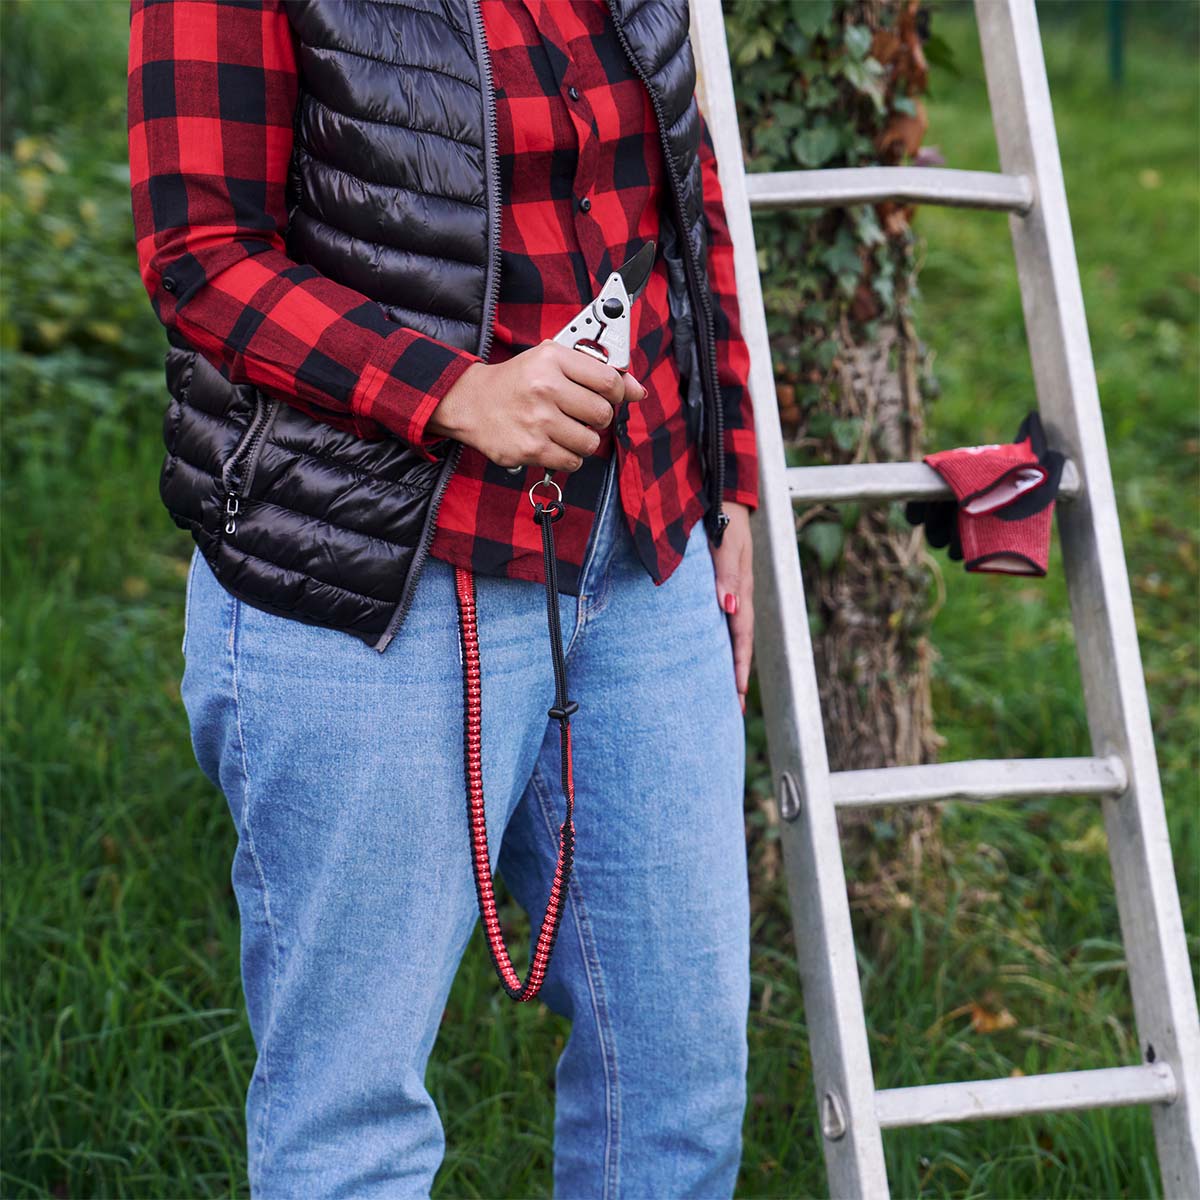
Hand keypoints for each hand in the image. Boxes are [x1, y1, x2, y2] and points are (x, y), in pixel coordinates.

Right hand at [428, 339, 645, 472]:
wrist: (470, 403)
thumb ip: (596, 372)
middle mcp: (545, 388)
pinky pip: (572, 462)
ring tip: (564, 430)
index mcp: (552, 359)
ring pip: (590, 442)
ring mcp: (538, 421)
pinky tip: (554, 443)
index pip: (609, 381)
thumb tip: (638, 391)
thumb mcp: (552, 362)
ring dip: (583, 440)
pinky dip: (569, 457)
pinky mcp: (531, 449)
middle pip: (603, 414)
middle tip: (579, 414)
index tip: (610, 396)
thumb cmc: (516, 382)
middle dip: (597, 418)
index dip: (617, 393)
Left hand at [710, 501, 753, 715]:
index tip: (735, 697)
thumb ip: (727, 574)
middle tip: (730, 709)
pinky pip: (717, 620)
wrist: (720, 491)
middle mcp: (736, 595)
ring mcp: (728, 590)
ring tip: (720, 691)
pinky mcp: (718, 583)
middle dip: (734, 676)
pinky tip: (706, 651)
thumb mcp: (727, 543)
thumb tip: (728, 609)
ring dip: (725, 662)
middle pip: (737, 643)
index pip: (741, 637)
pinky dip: (716, 641)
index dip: (738, 667)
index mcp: (741, 590)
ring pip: (728, 634)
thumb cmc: (722, 516)